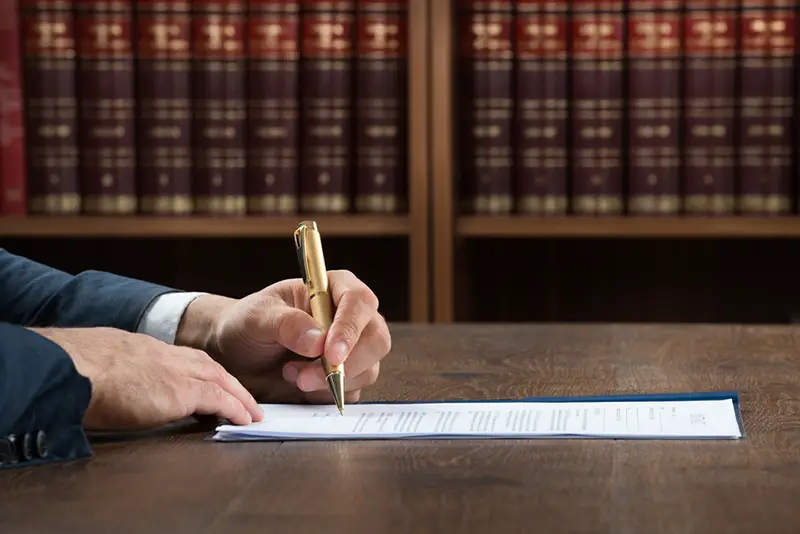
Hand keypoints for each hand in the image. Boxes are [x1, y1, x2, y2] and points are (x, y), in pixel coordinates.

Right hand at [34, 327, 262, 430]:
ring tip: (251, 411)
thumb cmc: (72, 370)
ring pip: (219, 379)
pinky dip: (235, 408)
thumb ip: (114, 371)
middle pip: (208, 366)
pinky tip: (244, 419)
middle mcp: (164, 355)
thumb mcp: (97, 364)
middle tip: (244, 397)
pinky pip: (218, 399)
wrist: (71, 368)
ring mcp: (175, 371)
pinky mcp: (181, 391)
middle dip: (228, 382)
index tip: (214, 380)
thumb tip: (111, 386)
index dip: (202, 370)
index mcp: (143, 348)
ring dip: (238, 395)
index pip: (183, 357)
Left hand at [178, 270, 391, 404]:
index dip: (350, 328)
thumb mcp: (258, 317)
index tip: (331, 353)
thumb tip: (318, 340)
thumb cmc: (249, 323)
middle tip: (305, 377)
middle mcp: (351, 317)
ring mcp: (353, 348)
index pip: (360, 302)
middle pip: (376, 340)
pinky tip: (299, 384)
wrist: (237, 353)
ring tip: (292, 374)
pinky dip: (326, 394)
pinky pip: (353, 391)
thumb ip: (286, 324)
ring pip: (368, 370)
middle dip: (346, 364)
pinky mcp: (346, 376)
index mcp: (335, 288)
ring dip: (331, 382)